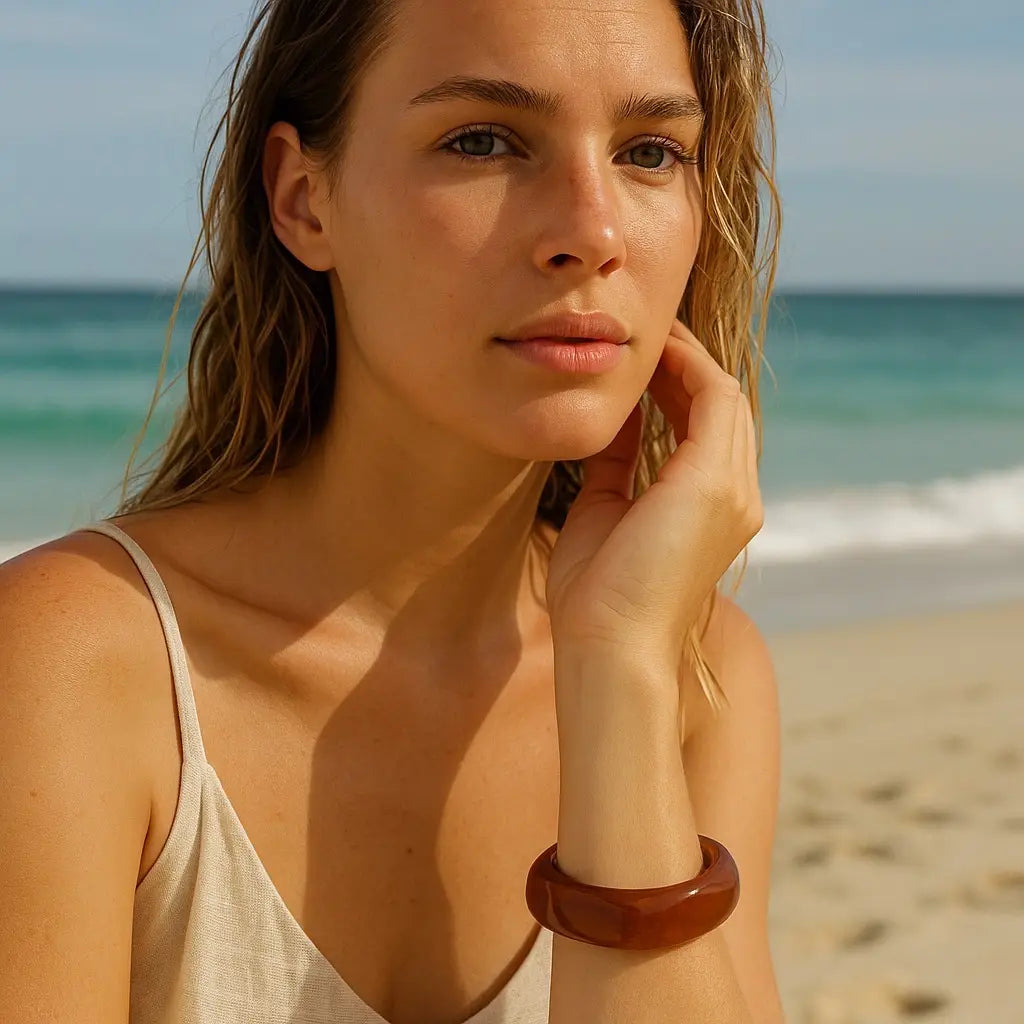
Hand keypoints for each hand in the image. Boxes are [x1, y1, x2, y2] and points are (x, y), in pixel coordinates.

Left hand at [545, 318, 763, 674]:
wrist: (608, 644)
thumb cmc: (598, 594)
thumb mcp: (604, 510)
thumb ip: (615, 464)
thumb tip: (612, 421)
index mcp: (712, 511)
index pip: (705, 431)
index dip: (676, 389)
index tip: (639, 364)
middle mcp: (736, 497)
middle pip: (720, 408)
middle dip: (684, 367)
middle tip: (642, 340)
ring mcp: (734, 490)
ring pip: (723, 397)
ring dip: (686, 359)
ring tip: (645, 338)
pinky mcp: (715, 482)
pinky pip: (713, 398)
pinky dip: (686, 366)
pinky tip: (651, 354)